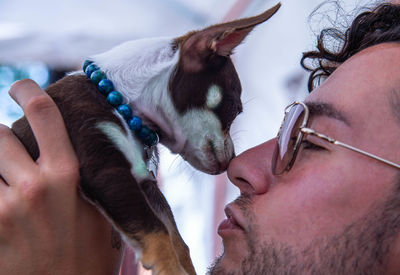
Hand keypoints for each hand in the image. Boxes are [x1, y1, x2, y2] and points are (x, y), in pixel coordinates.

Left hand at [0, 80, 121, 274]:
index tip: (19, 87)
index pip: (42, 112)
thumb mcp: (98, 208)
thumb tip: (73, 144)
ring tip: (11, 184)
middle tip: (13, 158)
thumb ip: (83, 174)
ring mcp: (4, 207)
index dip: (27, 89)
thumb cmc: (88, 254)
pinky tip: (7, 204)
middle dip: (2, 142)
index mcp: (68, 175)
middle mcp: (34, 185)